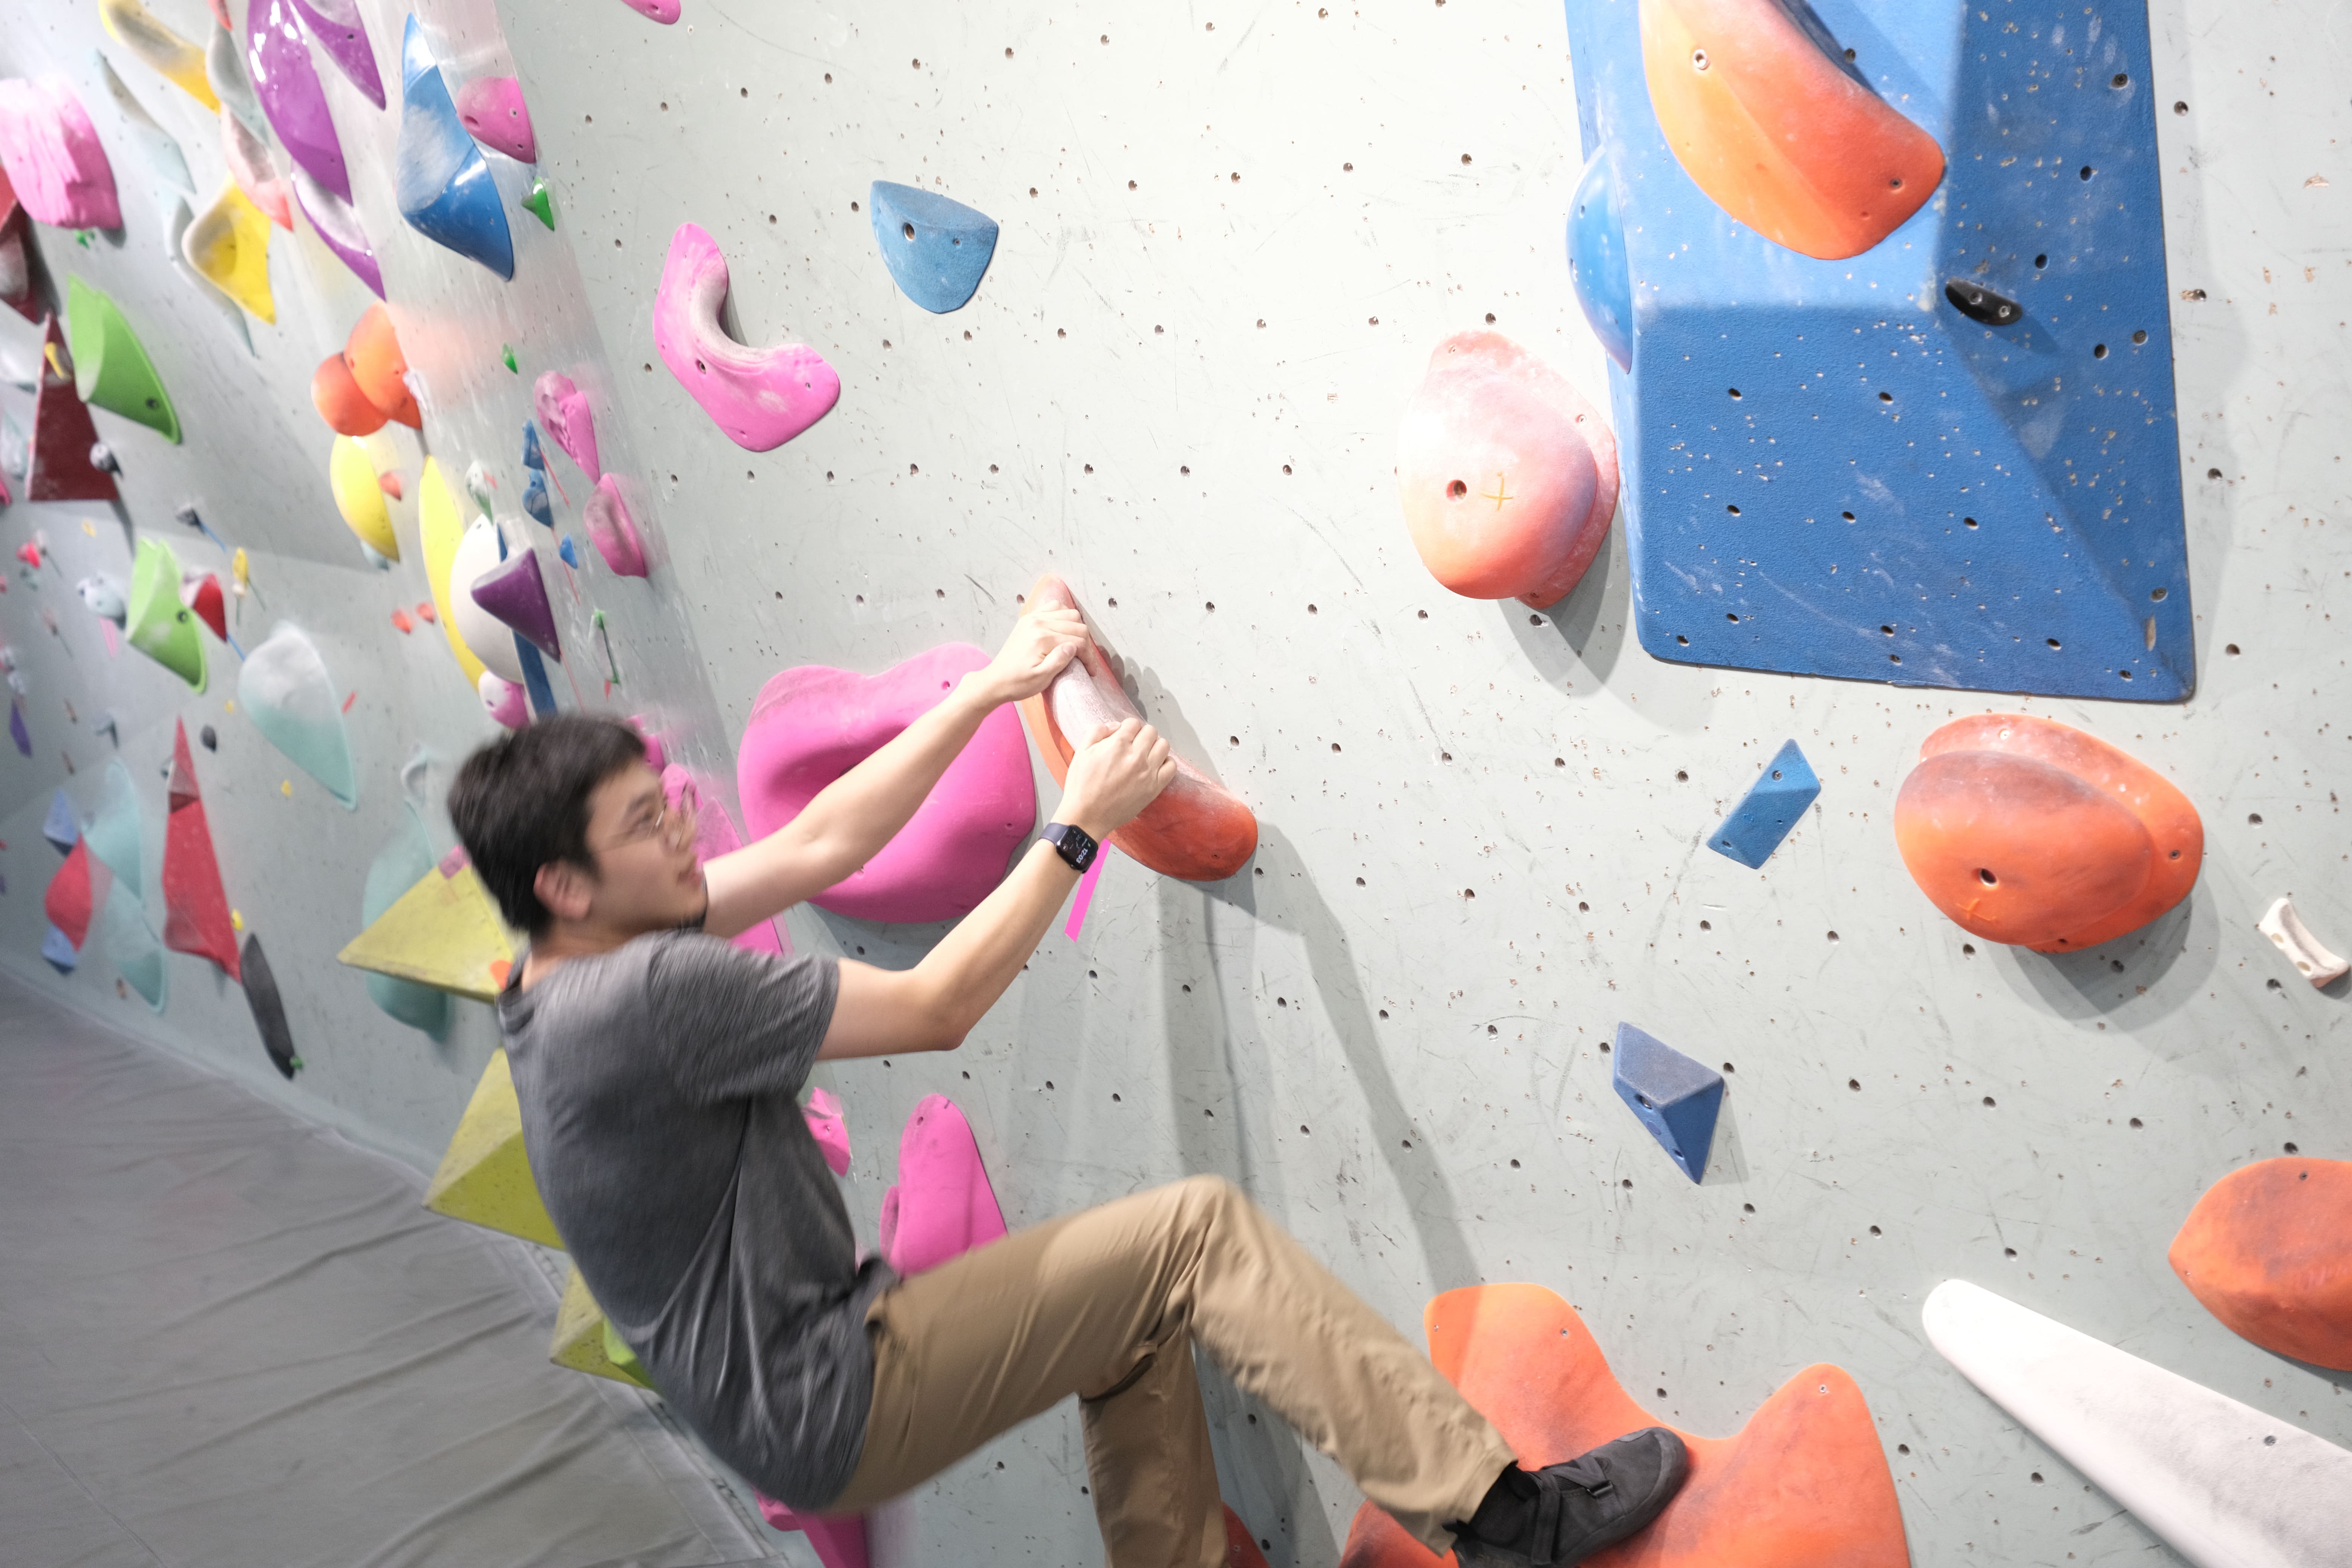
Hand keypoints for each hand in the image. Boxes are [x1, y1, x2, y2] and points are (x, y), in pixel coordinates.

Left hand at [977, 608, 1085, 703]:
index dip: (1089, 657)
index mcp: (1042, 638)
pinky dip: (1064, 615)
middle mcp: (1038, 622)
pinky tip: (1065, 629)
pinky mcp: (1029, 619)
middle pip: (1076, 624)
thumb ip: (1059, 661)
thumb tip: (1074, 647)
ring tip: (1076, 644)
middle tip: (1085, 659)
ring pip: (1068, 612)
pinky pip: (1053, 607)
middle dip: (1085, 642)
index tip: (1091, 671)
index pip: (1077, 641)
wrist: (996, 680)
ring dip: (1077, 627)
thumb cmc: (1018, 683)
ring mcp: (1033, 618)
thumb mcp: (1041, 679)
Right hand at [1059, 718, 1175, 839]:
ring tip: (1145, 754)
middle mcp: (1136, 756)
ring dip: (1155, 746)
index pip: (1134, 723)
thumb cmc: (1082, 785)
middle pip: (1151, 731)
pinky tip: (1155, 766)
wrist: (1087, 815)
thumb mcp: (1081, 751)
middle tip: (1133, 745)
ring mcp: (1148, 772)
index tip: (1124, 736)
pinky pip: (1171, 766)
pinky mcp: (1155, 787)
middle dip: (1141, 735)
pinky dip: (1165, 763)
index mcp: (1117, 745)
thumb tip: (1116, 726)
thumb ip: (1097, 731)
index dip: (1127, 728)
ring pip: (1164, 745)